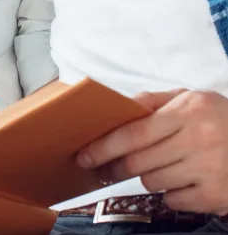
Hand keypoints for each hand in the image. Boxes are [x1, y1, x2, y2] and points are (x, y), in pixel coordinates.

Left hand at [76, 89, 227, 214]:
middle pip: (138, 162)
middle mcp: (198, 140)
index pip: (134, 133)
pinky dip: (169, 193)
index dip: (104, 147)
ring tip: (156, 165)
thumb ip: (153, 101)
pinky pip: (173, 201)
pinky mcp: (215, 196)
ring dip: (145, 176)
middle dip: (115, 167)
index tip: (85, 156)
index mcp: (187, 111)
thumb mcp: (189, 98)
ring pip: (152, 182)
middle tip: (104, 170)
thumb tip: (119, 107)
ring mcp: (208, 170)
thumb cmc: (216, 117)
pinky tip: (180, 178)